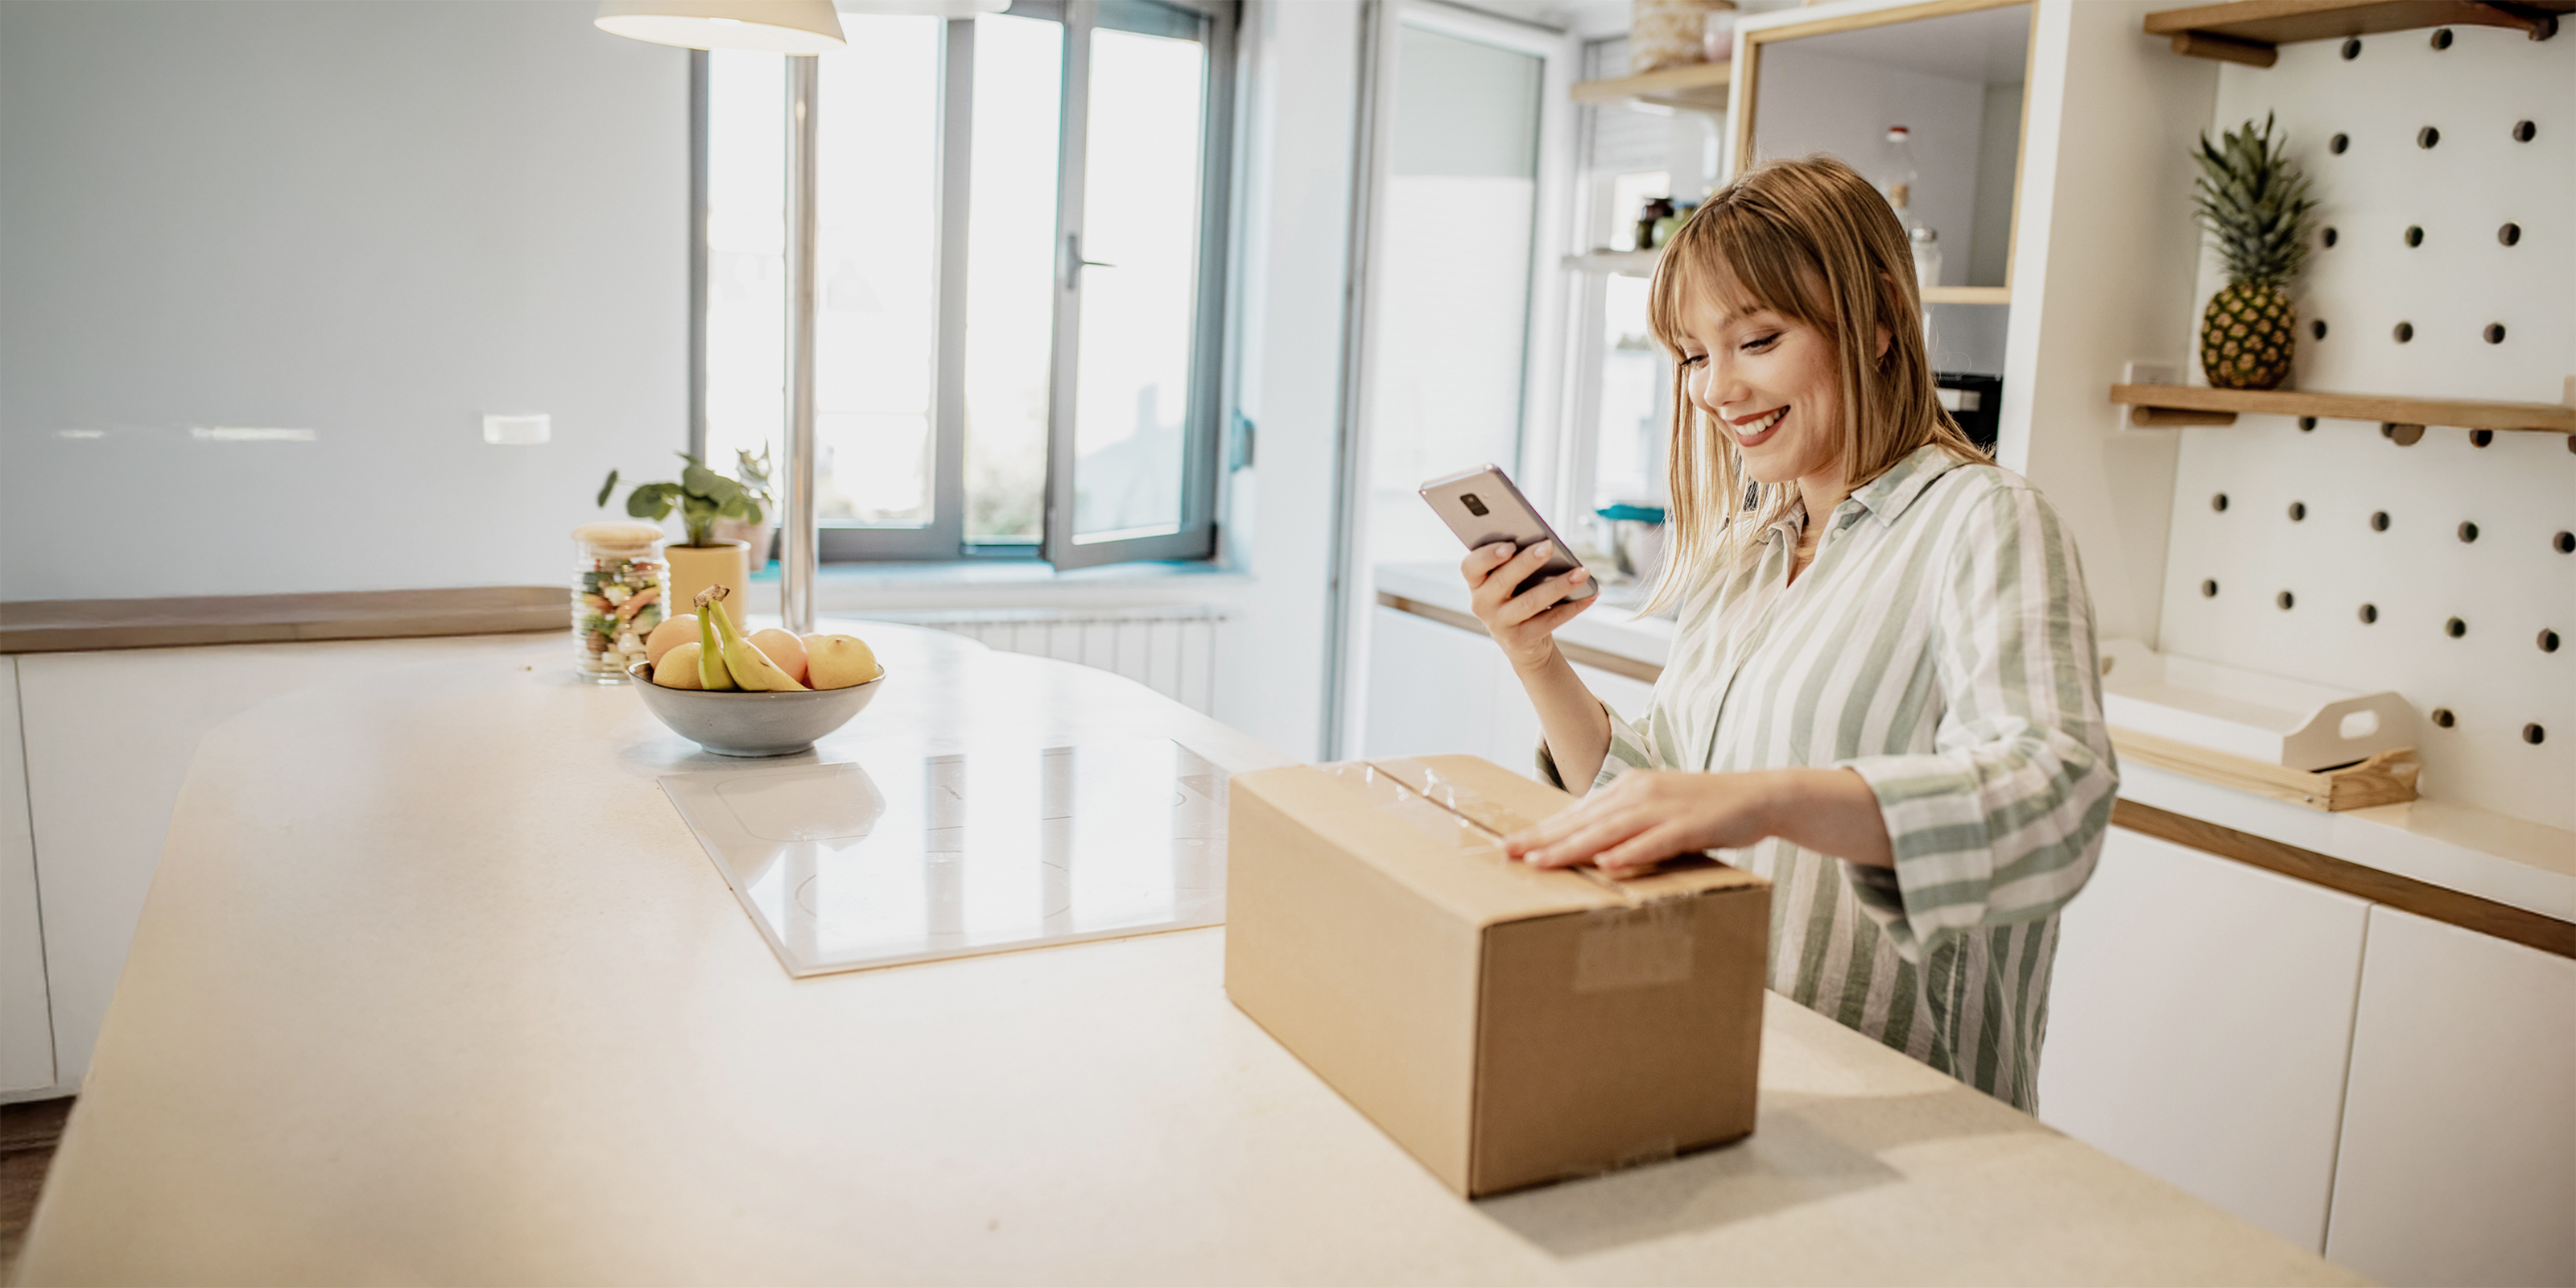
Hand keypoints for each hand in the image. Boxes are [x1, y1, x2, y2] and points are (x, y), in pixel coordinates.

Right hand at [1460, 541, 1592, 671]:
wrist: (1522, 643)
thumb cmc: (1516, 598)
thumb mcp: (1508, 581)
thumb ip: (1515, 563)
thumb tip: (1545, 545)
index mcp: (1476, 583)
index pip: (1470, 566)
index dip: (1488, 556)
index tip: (1510, 544)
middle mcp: (1482, 604)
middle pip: (1502, 581)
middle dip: (1527, 562)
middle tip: (1549, 546)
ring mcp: (1500, 624)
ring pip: (1530, 602)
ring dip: (1559, 585)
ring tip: (1581, 572)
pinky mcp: (1520, 639)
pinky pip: (1549, 620)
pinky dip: (1572, 607)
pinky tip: (1589, 595)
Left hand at [1503, 770, 1779, 875]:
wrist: (1758, 797)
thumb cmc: (1704, 810)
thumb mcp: (1657, 812)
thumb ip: (1625, 826)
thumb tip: (1592, 848)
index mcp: (1628, 789)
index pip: (1576, 813)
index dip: (1542, 830)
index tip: (1509, 845)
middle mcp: (1639, 793)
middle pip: (1583, 820)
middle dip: (1543, 838)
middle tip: (1507, 854)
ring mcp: (1664, 807)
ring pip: (1609, 830)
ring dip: (1573, 846)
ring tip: (1541, 861)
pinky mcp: (1690, 824)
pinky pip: (1655, 841)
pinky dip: (1631, 852)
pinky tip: (1607, 864)